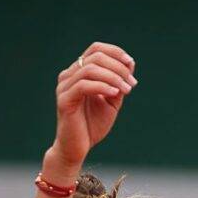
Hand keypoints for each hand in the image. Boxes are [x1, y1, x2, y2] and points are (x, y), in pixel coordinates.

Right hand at [50, 42, 136, 165]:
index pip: (95, 49)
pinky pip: (84, 86)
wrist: (77, 148)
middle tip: (132, 83)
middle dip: (118, 68)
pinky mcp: (64, 100)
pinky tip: (115, 94)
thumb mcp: (111, 101)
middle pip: (95, 57)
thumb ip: (118, 84)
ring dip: (113, 77)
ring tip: (127, 89)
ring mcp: (64, 87)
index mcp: (79, 73)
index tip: (131, 64)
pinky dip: (102, 87)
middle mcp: (68, 76)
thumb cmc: (92, 125)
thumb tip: (130, 63)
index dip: (114, 52)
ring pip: (90, 69)